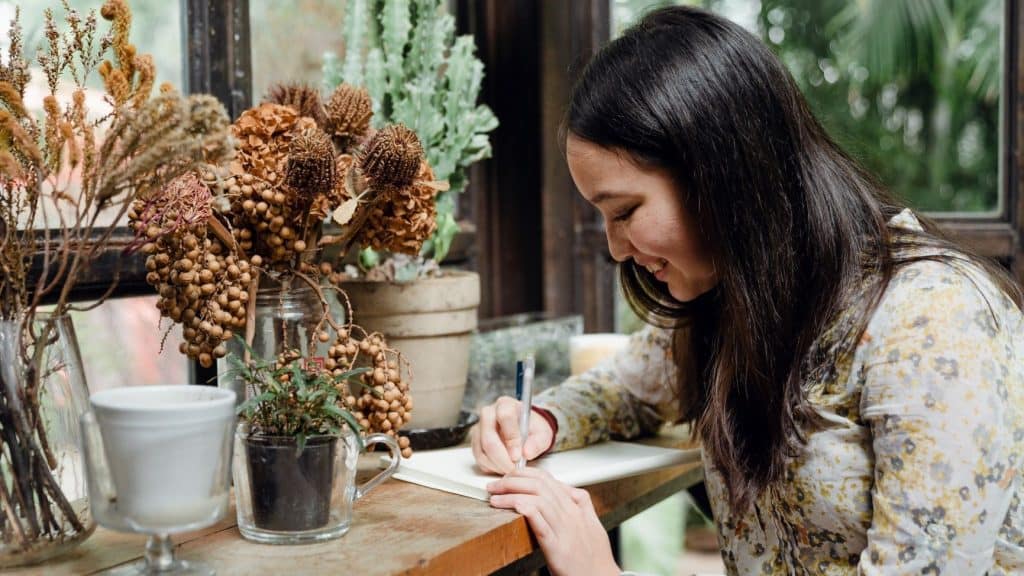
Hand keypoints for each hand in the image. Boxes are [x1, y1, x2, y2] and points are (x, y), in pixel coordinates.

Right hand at [470, 396, 553, 473]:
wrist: (524, 430)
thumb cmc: (532, 428)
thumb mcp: (542, 433)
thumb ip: (538, 442)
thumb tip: (527, 452)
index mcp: (506, 404)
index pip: (505, 417)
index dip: (511, 438)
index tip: (518, 455)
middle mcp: (488, 413)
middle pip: (488, 437)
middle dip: (501, 458)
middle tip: (513, 468)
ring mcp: (479, 428)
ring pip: (481, 450)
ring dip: (496, 465)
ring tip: (510, 469)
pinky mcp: (475, 441)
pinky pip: (478, 457)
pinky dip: (490, 467)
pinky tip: (502, 467)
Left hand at [488, 467, 619, 575]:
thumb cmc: (596, 556)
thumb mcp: (592, 524)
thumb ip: (582, 504)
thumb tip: (570, 490)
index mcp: (576, 508)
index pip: (548, 479)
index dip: (525, 473)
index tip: (510, 476)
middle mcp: (571, 515)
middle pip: (539, 486)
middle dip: (513, 480)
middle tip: (496, 485)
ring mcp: (564, 531)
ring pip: (538, 501)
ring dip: (512, 494)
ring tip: (495, 497)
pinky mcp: (558, 549)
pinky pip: (541, 525)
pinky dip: (527, 511)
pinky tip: (515, 506)